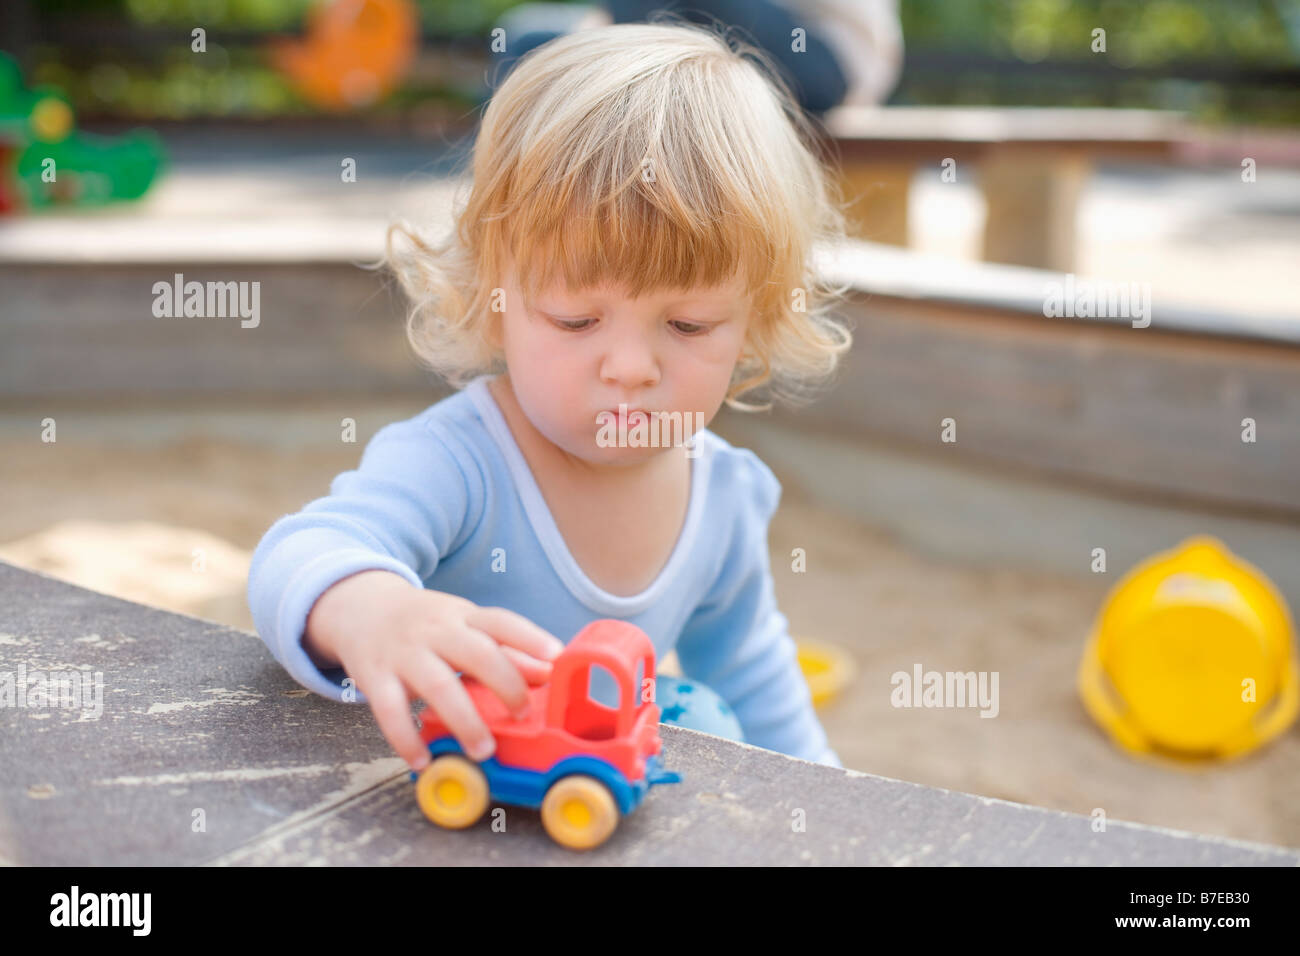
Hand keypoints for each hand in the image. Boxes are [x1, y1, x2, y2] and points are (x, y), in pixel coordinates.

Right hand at [305, 571, 565, 771]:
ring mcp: (403, 653)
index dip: (529, 637)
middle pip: (476, 653)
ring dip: (464, 721)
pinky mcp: (374, 676)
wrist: (360, 608)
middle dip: (505, 684)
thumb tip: (548, 671)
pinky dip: (406, 739)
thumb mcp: (464, 625)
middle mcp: (435, 630)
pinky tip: (422, 761)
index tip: (555, 657)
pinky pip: (389, 711)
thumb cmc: (426, 623)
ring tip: (483, 751)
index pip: (500, 621)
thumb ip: (506, 648)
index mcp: (462, 616)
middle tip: (522, 714)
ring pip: (437, 685)